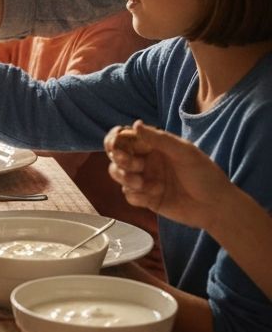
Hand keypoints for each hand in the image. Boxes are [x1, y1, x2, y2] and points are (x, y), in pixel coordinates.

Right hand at [104, 120, 227, 228]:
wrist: (216, 207)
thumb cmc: (205, 175)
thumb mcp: (185, 152)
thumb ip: (159, 139)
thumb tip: (136, 124)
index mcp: (154, 146)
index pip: (125, 138)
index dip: (114, 140)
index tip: (115, 146)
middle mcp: (146, 161)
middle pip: (117, 156)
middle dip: (121, 161)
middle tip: (136, 167)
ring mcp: (145, 180)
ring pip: (118, 175)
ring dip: (125, 178)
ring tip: (141, 183)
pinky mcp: (146, 198)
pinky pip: (129, 195)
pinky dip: (136, 195)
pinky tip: (154, 195)